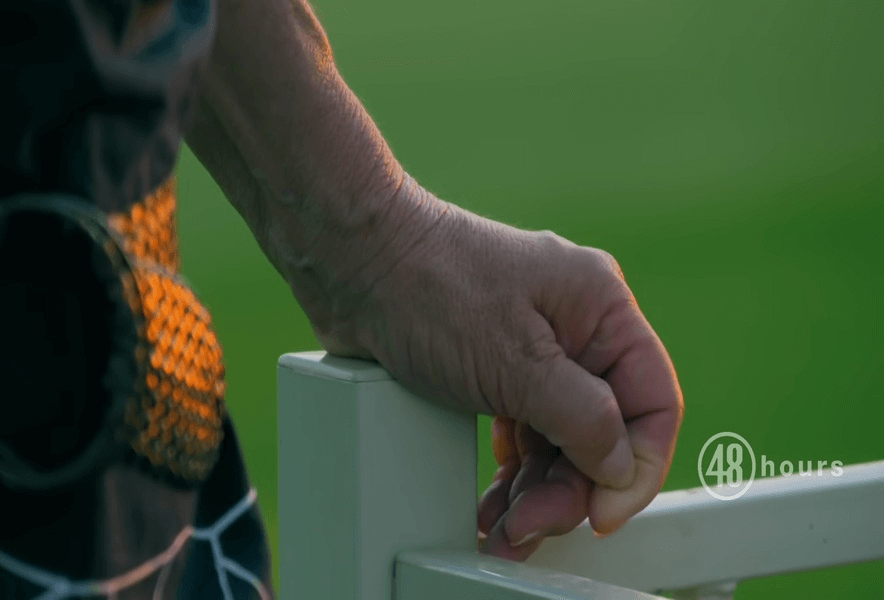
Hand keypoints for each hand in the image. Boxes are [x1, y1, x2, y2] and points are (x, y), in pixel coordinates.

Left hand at [314, 193, 683, 561]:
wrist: (352, 263)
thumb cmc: (430, 288)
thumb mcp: (515, 362)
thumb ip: (582, 418)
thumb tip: (621, 469)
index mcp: (600, 308)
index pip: (652, 400)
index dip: (638, 466)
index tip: (602, 515)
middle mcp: (574, 329)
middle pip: (602, 429)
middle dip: (570, 487)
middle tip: (529, 527)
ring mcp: (534, 351)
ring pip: (560, 437)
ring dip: (537, 489)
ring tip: (505, 529)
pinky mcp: (497, 370)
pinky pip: (524, 431)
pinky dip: (512, 471)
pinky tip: (495, 502)